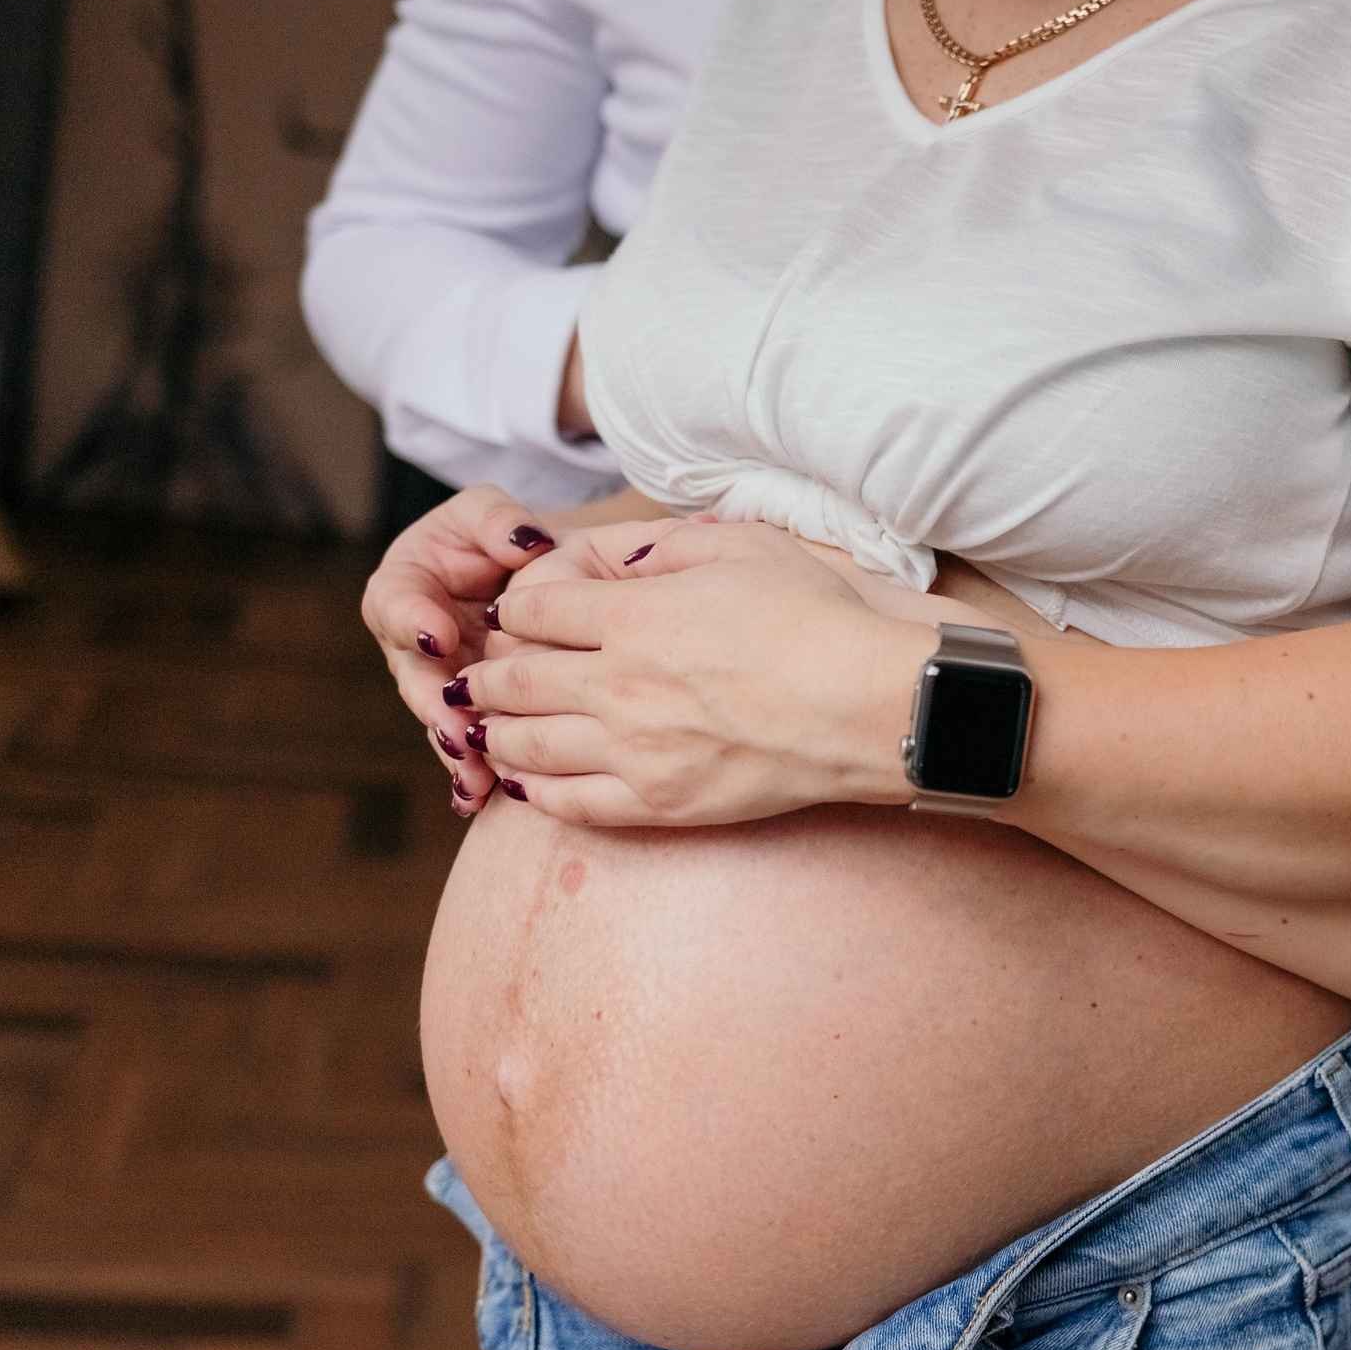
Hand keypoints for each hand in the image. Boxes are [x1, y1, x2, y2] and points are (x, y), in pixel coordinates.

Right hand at [360, 484, 562, 818]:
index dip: (412, 621)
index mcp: (405, 586)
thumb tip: (525, 542)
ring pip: (439, 719)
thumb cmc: (504, 537)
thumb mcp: (491, 514)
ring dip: (454, 750)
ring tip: (473, 775)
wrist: (536, 579)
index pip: (394, 602)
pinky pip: (467, 745)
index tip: (438, 637)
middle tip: (456, 728)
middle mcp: (414, 642)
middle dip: (434, 705)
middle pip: (415, 677)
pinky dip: (472, 772)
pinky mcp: (468, 712)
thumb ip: (496, 521)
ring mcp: (440, 683)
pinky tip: (479, 797)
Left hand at [451, 520, 935, 825]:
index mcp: (631, 618)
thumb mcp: (743, 545)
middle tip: (478, 674)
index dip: (516, 608)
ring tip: (491, 725)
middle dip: (487, 674)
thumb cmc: (819, 616)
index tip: (521, 615)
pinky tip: (527, 778)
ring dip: (497, 731)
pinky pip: (569, 804)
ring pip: (526, 745)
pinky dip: (535, 789)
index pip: (530, 611)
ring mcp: (634, 752)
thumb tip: (612, 559)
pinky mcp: (660, 803)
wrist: (871, 703)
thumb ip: (663, 545)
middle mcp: (617, 687)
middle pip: (513, 681)